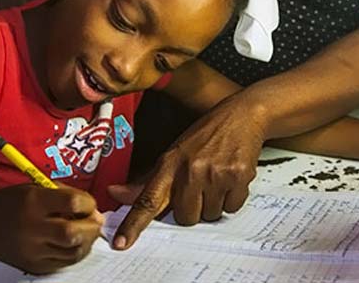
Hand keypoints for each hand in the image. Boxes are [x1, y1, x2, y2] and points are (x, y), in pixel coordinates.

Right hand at [0, 184, 103, 273]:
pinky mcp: (33, 266)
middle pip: (75, 233)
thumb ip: (64, 195)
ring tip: (85, 231)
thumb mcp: (35, 187)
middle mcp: (32, 228)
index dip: (88, 203)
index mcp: (33, 201)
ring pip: (74, 252)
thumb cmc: (10, 202)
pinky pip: (64, 263)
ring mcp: (32, 251)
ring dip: (87, 241)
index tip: (88, 204)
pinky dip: (74, 253)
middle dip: (92, 226)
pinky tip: (72, 243)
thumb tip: (94, 211)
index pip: (73, 202)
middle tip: (94, 220)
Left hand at [111, 98, 266, 249]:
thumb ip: (147, 181)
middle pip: (185, 218)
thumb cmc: (205, 135)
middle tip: (200, 186)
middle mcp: (190, 170)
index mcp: (169, 164)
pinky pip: (231, 207)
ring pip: (210, 215)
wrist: (242, 115)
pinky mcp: (238, 177)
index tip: (121, 242)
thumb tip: (115, 193)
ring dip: (214, 203)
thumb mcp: (173, 153)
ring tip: (216, 178)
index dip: (133, 223)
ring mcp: (214, 174)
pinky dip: (232, 198)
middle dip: (193, 208)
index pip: (147, 199)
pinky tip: (230, 178)